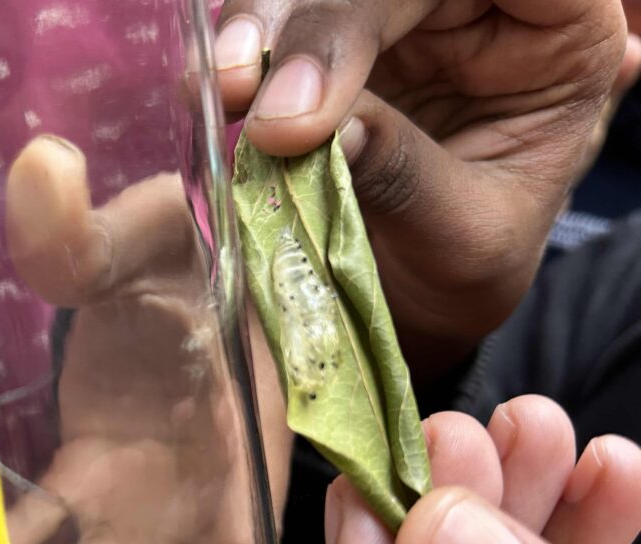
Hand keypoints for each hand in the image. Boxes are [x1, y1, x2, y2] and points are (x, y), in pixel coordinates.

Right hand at [214, 0, 626, 377]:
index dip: (397, 4)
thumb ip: (404, 176)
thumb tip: (319, 126)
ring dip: (259, 25)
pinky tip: (210, 91)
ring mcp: (395, 17)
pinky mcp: (329, 40)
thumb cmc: (468, 263)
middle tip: (249, 88)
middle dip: (312, 21)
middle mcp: (473, 5)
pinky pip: (274, 20)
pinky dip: (239, 53)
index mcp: (554, 29)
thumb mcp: (462, 235)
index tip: (323, 91)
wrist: (420, 292)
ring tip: (224, 88)